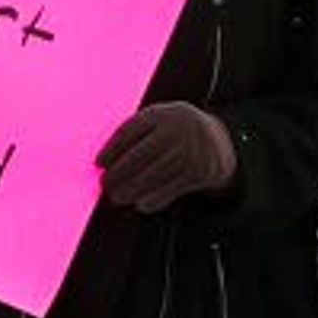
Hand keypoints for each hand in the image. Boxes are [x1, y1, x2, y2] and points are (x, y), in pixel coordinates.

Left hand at [95, 103, 236, 212]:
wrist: (218, 140)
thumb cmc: (175, 131)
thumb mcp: (158, 120)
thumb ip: (134, 134)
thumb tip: (102, 162)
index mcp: (161, 113)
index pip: (129, 131)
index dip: (111, 149)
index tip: (98, 164)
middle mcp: (176, 130)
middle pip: (140, 155)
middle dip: (118, 173)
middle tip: (105, 185)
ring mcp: (189, 151)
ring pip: (153, 175)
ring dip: (131, 190)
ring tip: (118, 197)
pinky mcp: (198, 172)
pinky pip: (171, 190)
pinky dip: (153, 199)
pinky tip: (140, 204)